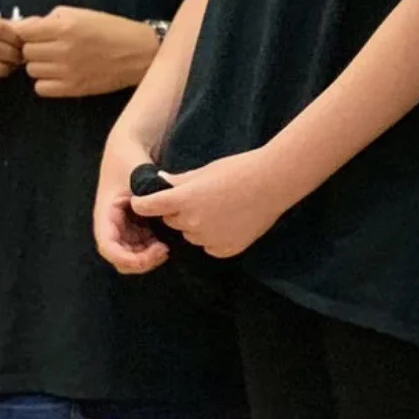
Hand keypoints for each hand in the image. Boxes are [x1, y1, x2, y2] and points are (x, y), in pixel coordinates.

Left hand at [15, 7, 158, 97]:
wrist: (141, 53)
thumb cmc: (113, 29)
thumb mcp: (84, 14)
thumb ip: (53, 18)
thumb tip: (25, 27)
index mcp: (65, 27)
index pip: (23, 31)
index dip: (27, 32)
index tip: (35, 34)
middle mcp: (62, 49)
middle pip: (26, 51)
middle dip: (36, 48)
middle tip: (51, 47)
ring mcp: (66, 71)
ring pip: (31, 70)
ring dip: (41, 65)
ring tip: (59, 61)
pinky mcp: (72, 89)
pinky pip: (41, 88)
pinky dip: (47, 82)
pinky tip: (60, 75)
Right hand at [94, 129, 167, 274]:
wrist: (130, 147)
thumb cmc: (130, 160)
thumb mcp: (137, 174)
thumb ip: (147, 193)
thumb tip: (158, 207)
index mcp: (105, 214)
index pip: (108, 246)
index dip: (127, 257)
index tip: (151, 255)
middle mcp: (110, 224)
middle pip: (119, 256)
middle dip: (140, 261)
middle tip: (164, 251)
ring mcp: (121, 226)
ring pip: (129, 254)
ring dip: (146, 257)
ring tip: (166, 248)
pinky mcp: (133, 224)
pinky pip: (139, 245)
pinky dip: (150, 248)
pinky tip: (166, 241)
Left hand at [129, 148, 293, 259]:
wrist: (275, 182)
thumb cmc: (241, 169)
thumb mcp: (206, 170)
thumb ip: (179, 181)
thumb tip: (159, 182)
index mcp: (184, 199)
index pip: (148, 206)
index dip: (143, 204)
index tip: (143, 202)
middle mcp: (192, 222)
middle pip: (172, 221)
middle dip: (178, 212)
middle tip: (201, 198)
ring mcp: (208, 238)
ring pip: (191, 234)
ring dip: (197, 226)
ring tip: (221, 209)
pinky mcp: (224, 249)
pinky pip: (209, 246)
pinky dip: (214, 237)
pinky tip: (231, 221)